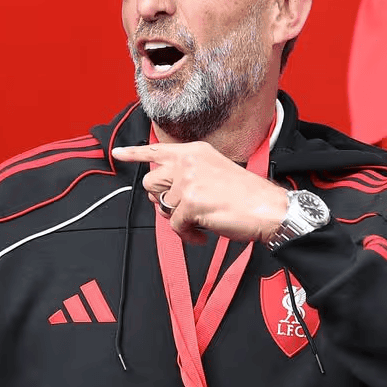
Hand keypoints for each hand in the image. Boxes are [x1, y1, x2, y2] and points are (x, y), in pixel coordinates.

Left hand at [111, 141, 287, 244]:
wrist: (268, 208)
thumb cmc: (246, 195)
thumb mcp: (214, 171)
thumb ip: (188, 174)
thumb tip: (163, 193)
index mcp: (195, 151)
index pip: (157, 150)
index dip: (134, 153)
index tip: (118, 153)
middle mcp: (188, 162)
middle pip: (151, 183)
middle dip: (161, 201)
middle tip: (181, 210)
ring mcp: (188, 181)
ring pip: (162, 207)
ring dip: (178, 220)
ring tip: (199, 222)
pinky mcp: (190, 203)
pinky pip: (174, 226)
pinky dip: (188, 236)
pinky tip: (202, 235)